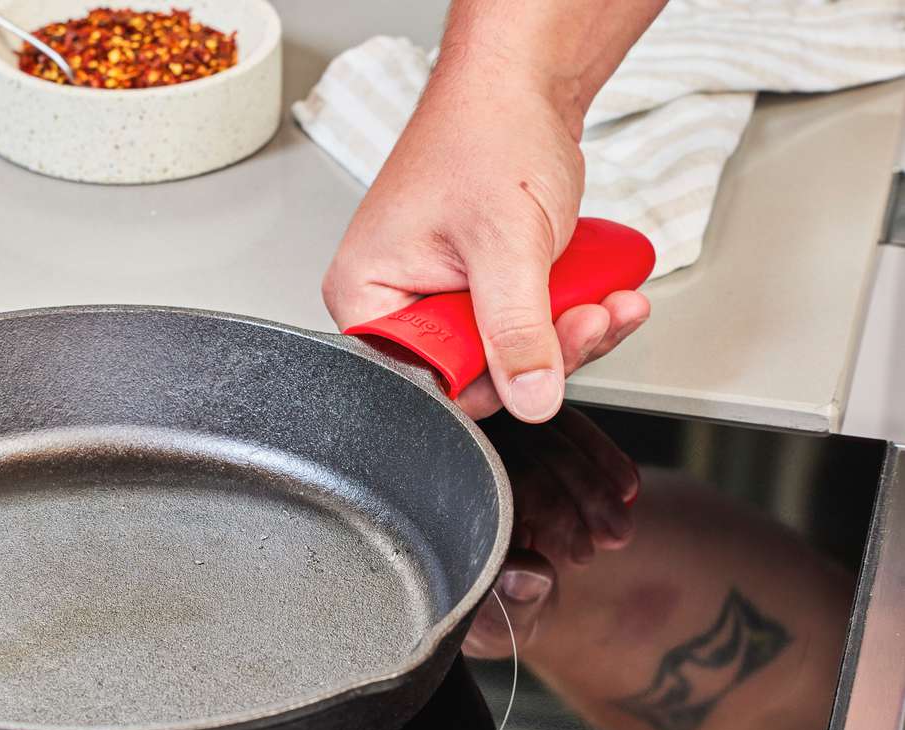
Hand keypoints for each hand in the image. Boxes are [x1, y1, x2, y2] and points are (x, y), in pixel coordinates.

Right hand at [322, 65, 648, 421]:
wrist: (520, 85)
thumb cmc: (487, 134)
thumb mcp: (505, 243)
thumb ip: (517, 330)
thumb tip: (530, 398)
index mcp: (367, 295)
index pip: (422, 379)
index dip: (490, 380)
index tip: (544, 360)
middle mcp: (394, 301)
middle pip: (471, 371)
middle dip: (546, 351)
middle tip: (591, 320)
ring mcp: (437, 294)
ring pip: (507, 351)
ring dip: (570, 334)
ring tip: (608, 302)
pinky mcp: (477, 286)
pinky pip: (523, 325)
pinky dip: (569, 314)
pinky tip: (603, 292)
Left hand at [462, 408, 636, 658]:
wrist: (501, 601)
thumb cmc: (487, 612)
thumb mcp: (497, 624)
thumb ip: (510, 605)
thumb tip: (527, 574)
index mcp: (434, 507)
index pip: (488, 488)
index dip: (545, 515)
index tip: (582, 554)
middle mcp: (452, 463)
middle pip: (520, 455)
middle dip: (580, 495)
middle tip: (616, 538)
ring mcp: (484, 443)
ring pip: (544, 437)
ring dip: (594, 480)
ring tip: (622, 528)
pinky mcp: (516, 434)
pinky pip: (560, 427)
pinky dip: (598, 456)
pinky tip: (629, 486)